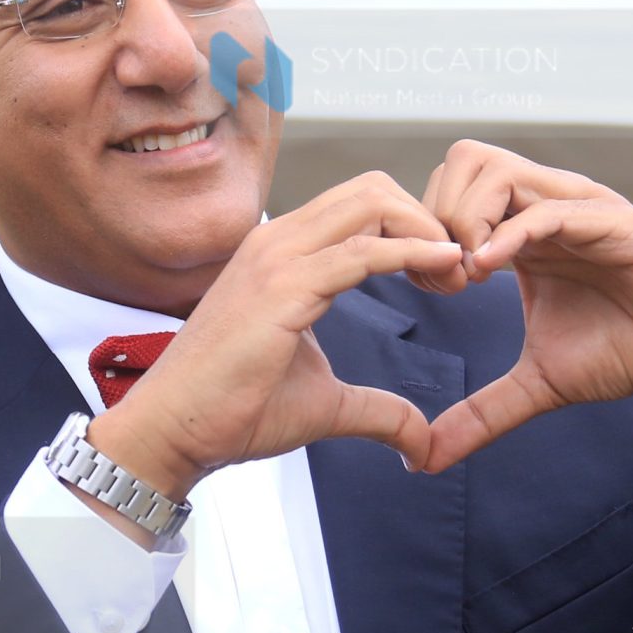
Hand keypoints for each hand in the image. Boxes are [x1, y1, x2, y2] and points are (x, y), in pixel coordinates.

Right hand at [86, 172, 466, 497]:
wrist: (175, 431)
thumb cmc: (233, 412)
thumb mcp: (325, 405)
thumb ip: (378, 411)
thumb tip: (421, 443)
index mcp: (283, 254)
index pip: (361, 206)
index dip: (413, 229)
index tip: (445, 275)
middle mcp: (278, 241)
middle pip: (373, 188)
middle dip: (427, 219)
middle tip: (457, 272)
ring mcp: (276, 258)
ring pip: (371, 203)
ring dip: (427, 232)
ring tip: (456, 275)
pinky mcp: (282, 288)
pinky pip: (361, 251)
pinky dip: (412, 251)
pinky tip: (444, 267)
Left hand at [414, 141, 632, 472]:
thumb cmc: (627, 349)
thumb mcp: (538, 384)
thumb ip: (480, 414)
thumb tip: (425, 458)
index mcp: (523, 232)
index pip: (449, 192)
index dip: (425, 236)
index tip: (433, 289)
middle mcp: (545, 208)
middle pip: (463, 161)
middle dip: (438, 218)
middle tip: (449, 280)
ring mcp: (577, 208)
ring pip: (494, 169)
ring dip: (467, 220)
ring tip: (471, 276)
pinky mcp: (612, 220)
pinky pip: (548, 208)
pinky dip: (509, 235)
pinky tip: (490, 274)